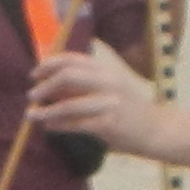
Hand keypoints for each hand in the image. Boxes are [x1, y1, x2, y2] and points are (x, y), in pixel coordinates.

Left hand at [27, 37, 158, 154]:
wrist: (157, 130)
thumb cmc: (129, 109)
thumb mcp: (111, 87)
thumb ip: (85, 84)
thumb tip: (50, 84)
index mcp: (107, 70)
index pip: (72, 59)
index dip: (49, 64)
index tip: (35, 74)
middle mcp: (108, 82)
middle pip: (68, 76)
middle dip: (45, 86)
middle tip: (32, 95)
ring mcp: (109, 103)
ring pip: (68, 104)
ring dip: (46, 110)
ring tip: (32, 115)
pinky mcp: (108, 124)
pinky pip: (75, 124)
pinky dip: (58, 126)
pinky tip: (49, 127)